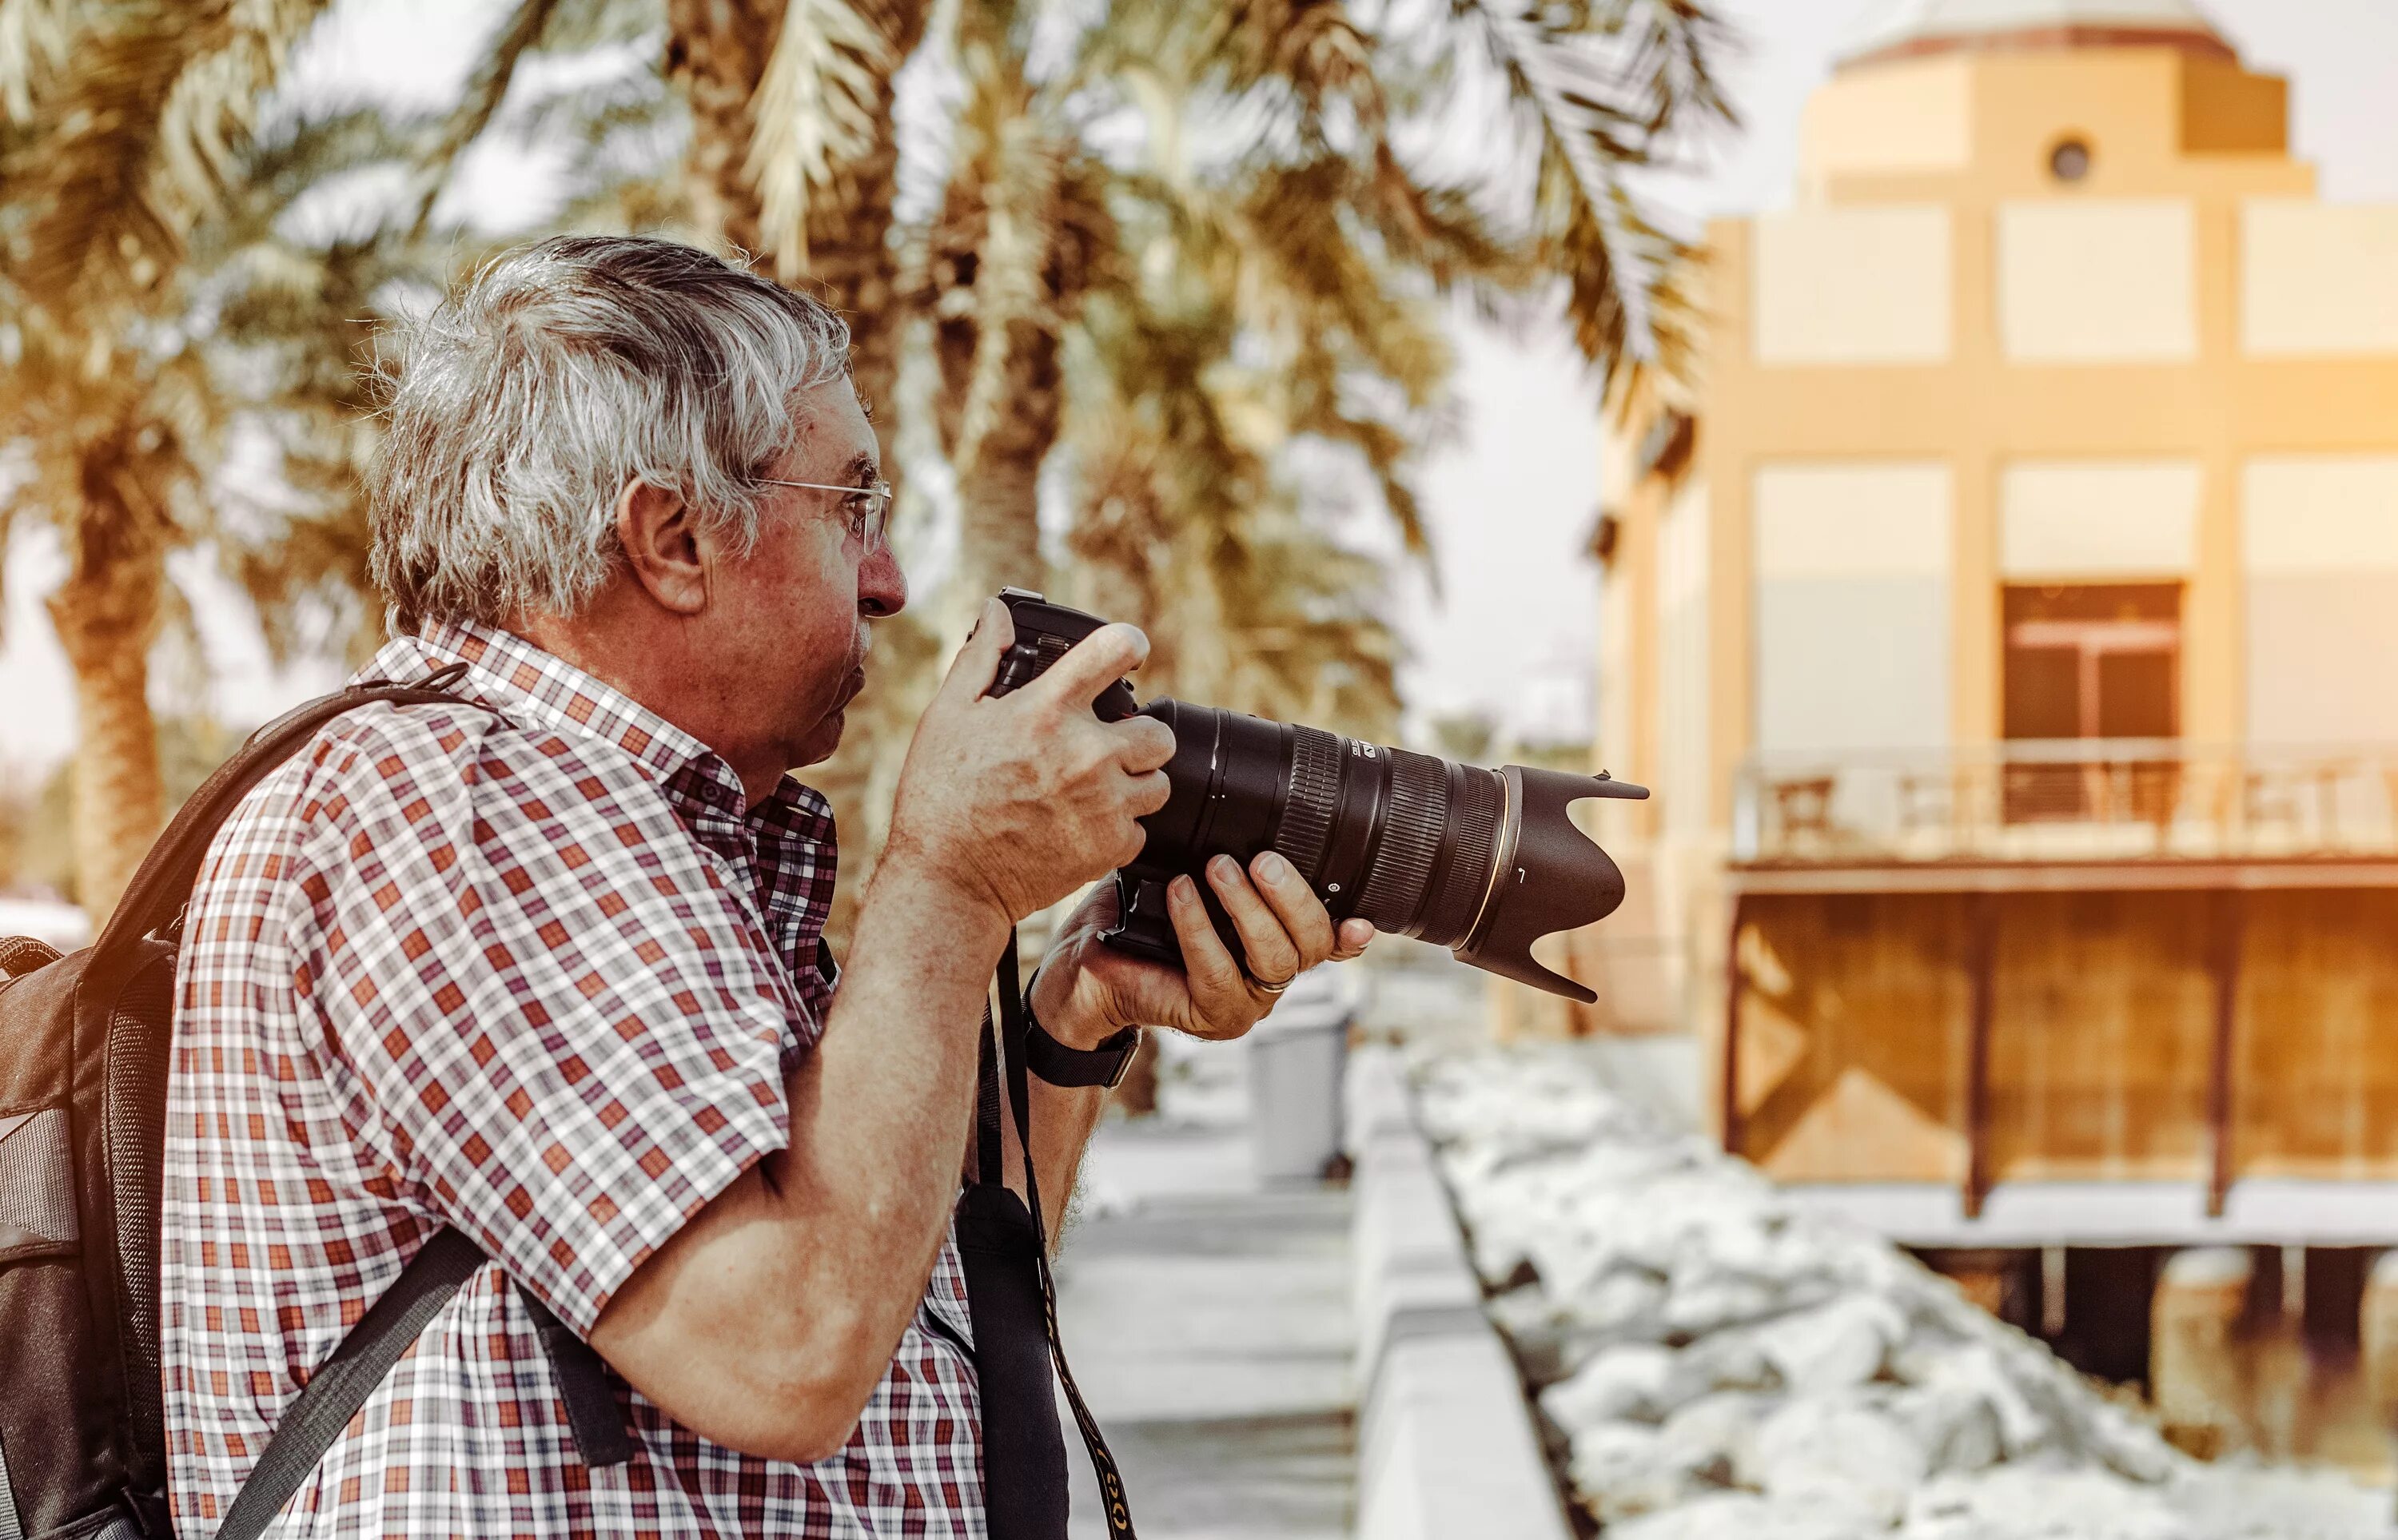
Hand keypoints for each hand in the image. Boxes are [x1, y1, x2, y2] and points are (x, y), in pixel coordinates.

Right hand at [882, 599, 1177, 922]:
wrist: (948, 881)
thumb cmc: (939, 797)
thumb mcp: (947, 715)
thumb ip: (980, 657)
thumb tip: (998, 613)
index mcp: (1047, 710)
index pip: (1116, 648)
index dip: (1128, 643)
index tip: (1127, 651)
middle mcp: (1086, 753)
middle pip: (1158, 731)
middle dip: (1138, 735)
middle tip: (1109, 746)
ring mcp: (1104, 803)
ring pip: (1158, 783)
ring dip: (1135, 783)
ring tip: (1098, 790)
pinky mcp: (1109, 847)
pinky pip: (1140, 830)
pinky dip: (1120, 829)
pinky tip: (1085, 825)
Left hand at [1031, 852, 1374, 1047]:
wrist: (1083, 969)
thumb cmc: (1137, 916)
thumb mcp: (1187, 874)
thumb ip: (1226, 855)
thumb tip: (1241, 794)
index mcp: (1274, 942)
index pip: (1329, 940)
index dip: (1351, 933)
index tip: (1362, 918)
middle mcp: (1269, 976)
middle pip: (1312, 943)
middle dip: (1292, 895)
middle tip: (1261, 859)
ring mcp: (1246, 1002)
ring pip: (1277, 959)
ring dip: (1249, 908)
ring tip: (1216, 867)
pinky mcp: (1212, 1016)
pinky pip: (1220, 973)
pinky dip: (1200, 928)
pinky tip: (1179, 893)